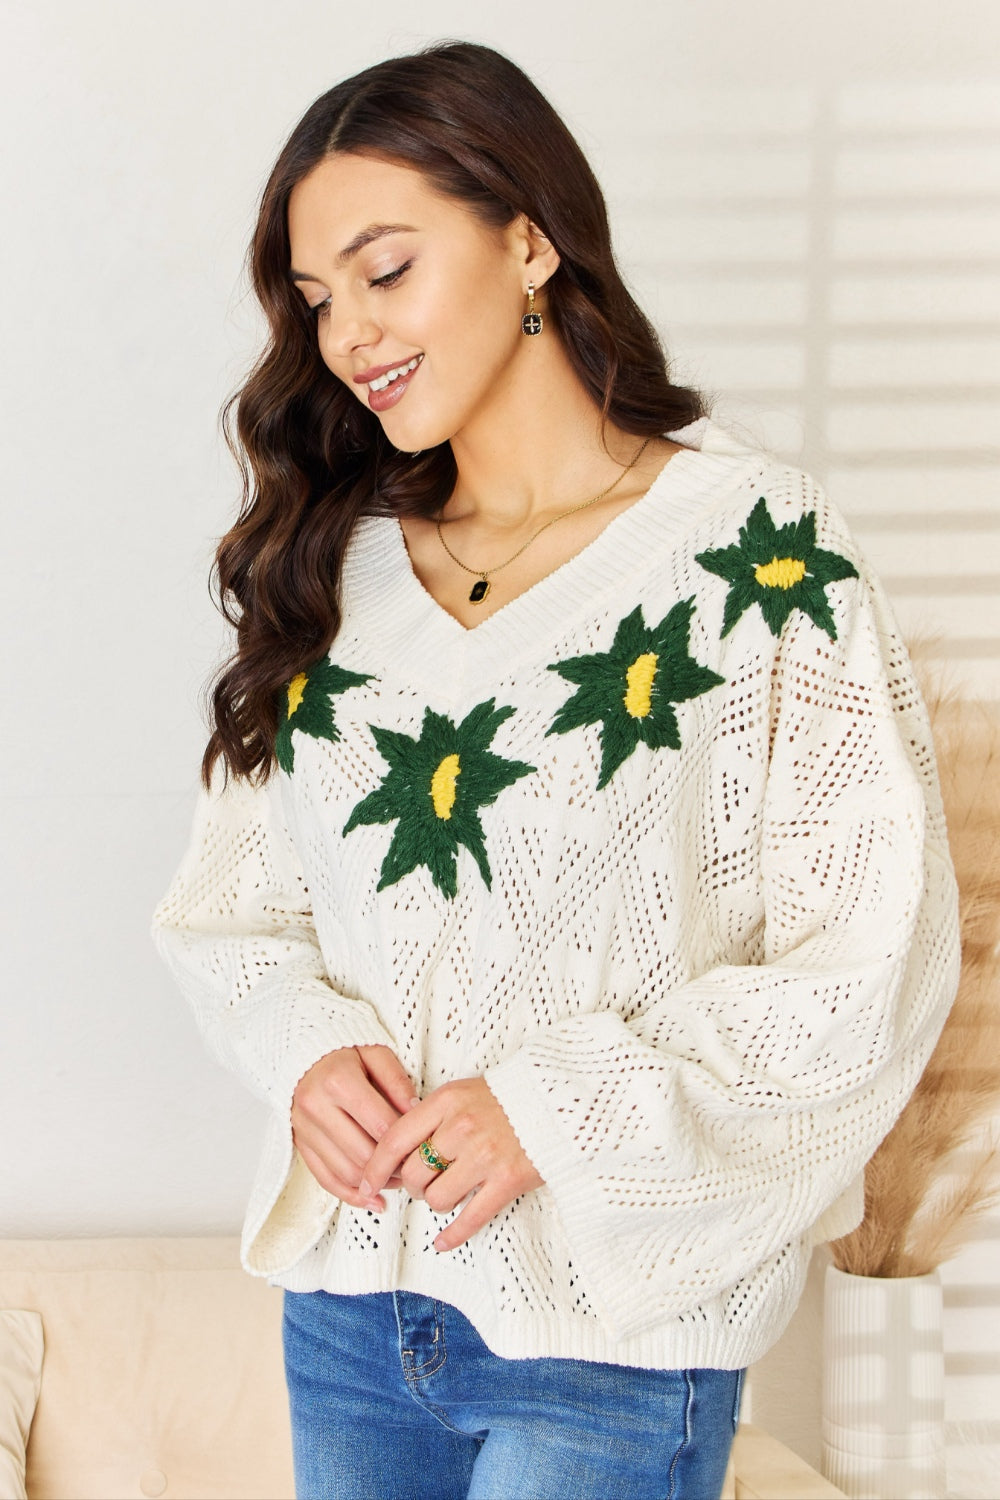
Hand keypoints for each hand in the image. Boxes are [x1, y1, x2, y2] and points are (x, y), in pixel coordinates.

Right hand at [292, 1044, 416, 1210]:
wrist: (302, 1050)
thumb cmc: (344, 1051)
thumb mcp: (375, 1052)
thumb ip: (397, 1081)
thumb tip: (417, 1111)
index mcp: (337, 1081)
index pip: (380, 1126)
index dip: (406, 1143)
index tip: (425, 1148)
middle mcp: (316, 1107)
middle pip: (362, 1154)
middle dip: (393, 1168)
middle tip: (416, 1169)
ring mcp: (303, 1128)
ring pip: (345, 1172)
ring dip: (376, 1185)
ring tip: (400, 1182)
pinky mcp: (299, 1143)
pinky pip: (324, 1179)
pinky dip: (350, 1195)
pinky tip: (373, 1201)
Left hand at [360, 1077, 543, 1251]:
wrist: (559, 1101)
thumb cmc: (506, 1097)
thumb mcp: (462, 1093)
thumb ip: (431, 1116)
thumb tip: (397, 1150)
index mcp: (447, 1102)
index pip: (395, 1139)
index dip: (375, 1166)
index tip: (365, 1182)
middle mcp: (462, 1128)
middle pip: (414, 1174)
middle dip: (413, 1186)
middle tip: (424, 1184)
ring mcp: (485, 1155)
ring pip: (437, 1198)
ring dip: (437, 1202)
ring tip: (448, 1194)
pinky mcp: (507, 1181)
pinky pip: (469, 1218)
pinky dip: (452, 1236)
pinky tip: (442, 1242)